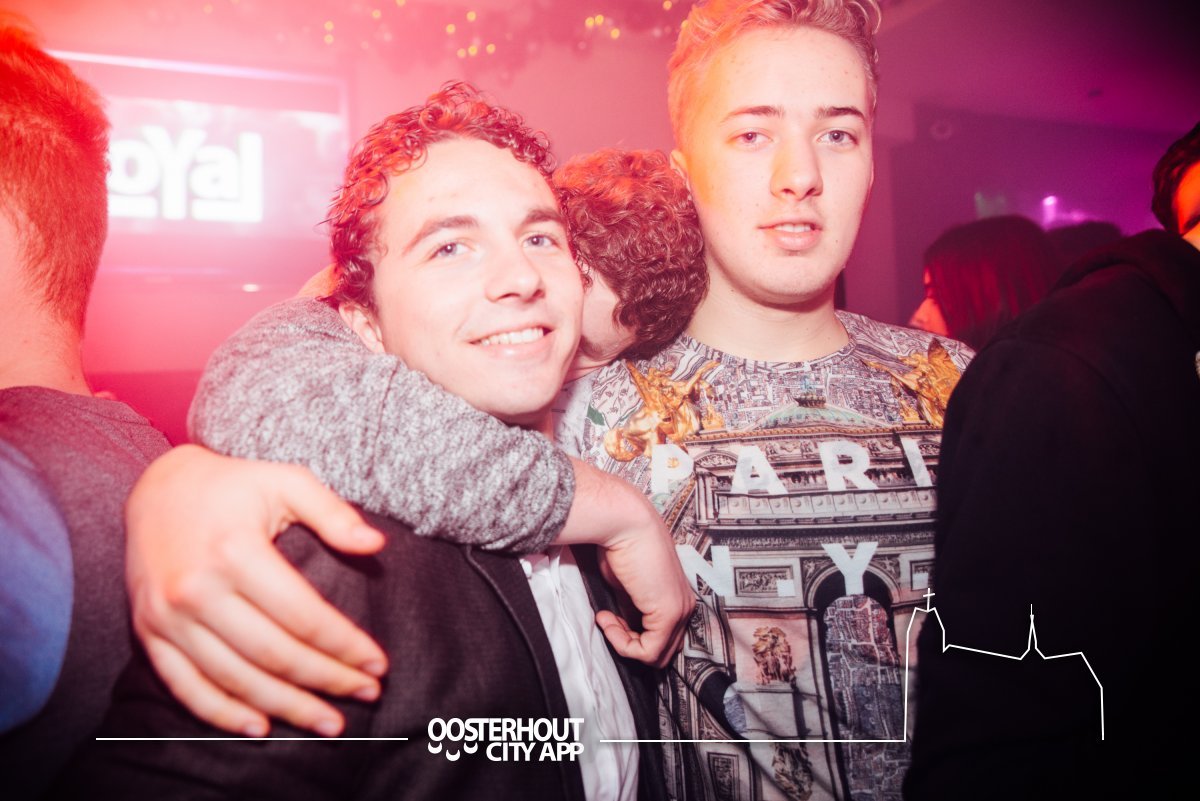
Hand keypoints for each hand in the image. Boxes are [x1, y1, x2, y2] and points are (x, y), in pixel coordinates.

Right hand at [125, 445, 387, 736]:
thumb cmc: (234, 486)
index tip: (377, 663)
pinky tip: (260, 726)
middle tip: (366, 694)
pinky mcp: (149, 632)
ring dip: (286, 707)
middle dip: (326, 680)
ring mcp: (168, 616)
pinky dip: (221, 713)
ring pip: (235, 678)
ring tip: (328, 720)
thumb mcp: (286, 482)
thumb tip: (376, 545)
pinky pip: (185, 685)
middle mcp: (197, 589)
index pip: (302, 616)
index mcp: (236, 551)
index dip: (344, 645)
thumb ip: (333, 512)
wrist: (157, 488)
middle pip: (273, 653)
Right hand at [558, 460, 693, 667]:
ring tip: (606, 618)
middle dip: (630, 643)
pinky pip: (647, 651)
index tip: (609, 617)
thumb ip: (631, 608)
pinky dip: (623, 644)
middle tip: (607, 620)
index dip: (631, 636)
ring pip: (656, 656)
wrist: (625, 524)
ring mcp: (680, 611)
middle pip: (662, 651)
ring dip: (624, 644)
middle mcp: (685, 606)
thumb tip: (625, 626)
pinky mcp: (669, 614)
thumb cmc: (622, 546)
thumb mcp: (626, 586)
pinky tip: (607, 619)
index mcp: (678, 598)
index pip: (661, 638)